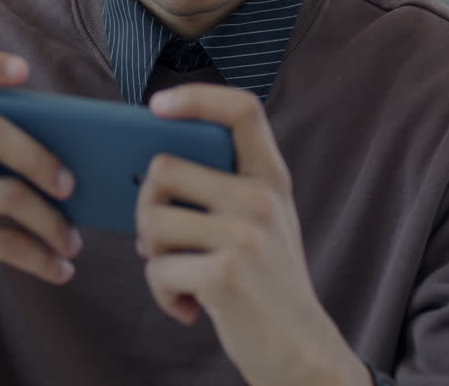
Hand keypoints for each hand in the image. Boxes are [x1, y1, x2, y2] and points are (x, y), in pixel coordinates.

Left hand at [136, 85, 369, 385]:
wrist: (301, 352)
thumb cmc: (266, 285)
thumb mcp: (261, 225)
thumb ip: (223, 190)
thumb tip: (148, 169)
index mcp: (271, 179)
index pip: (242, 110)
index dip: (196, 97)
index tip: (157, 106)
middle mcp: (261, 198)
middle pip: (164, 168)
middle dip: (146, 208)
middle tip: (161, 241)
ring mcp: (246, 235)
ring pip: (153, 220)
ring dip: (153, 257)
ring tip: (179, 279)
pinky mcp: (225, 274)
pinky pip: (157, 269)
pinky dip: (162, 294)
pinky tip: (188, 308)